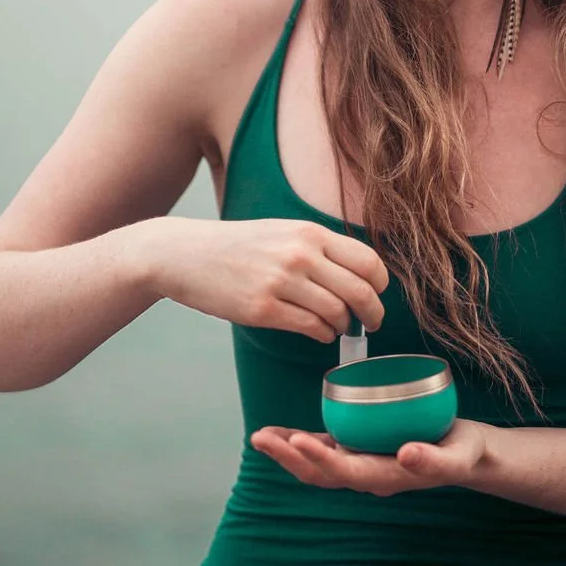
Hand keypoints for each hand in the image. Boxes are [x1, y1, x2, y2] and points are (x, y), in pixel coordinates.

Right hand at [141, 216, 388, 340]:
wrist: (185, 254)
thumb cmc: (238, 245)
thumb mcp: (283, 231)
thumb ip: (318, 248)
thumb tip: (358, 275)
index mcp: (309, 232)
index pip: (368, 261)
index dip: (380, 285)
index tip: (377, 295)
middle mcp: (300, 254)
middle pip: (360, 291)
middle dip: (373, 313)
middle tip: (372, 323)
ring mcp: (281, 282)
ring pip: (337, 313)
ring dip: (344, 325)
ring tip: (337, 326)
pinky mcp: (262, 309)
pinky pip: (310, 328)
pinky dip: (321, 334)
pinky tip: (317, 331)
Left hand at [249, 417, 491, 493]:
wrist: (467, 454)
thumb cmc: (463, 454)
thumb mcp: (458, 457)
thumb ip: (435, 460)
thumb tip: (407, 454)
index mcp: (386, 477)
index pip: (345, 471)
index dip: (319, 459)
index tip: (297, 440)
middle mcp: (368, 474)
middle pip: (320, 473)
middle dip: (289, 457)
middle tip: (261, 438)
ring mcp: (363, 463)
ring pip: (317, 465)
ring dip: (288, 452)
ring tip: (262, 436)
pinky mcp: (363, 449)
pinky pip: (327, 449)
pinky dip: (303, 443)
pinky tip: (285, 432)